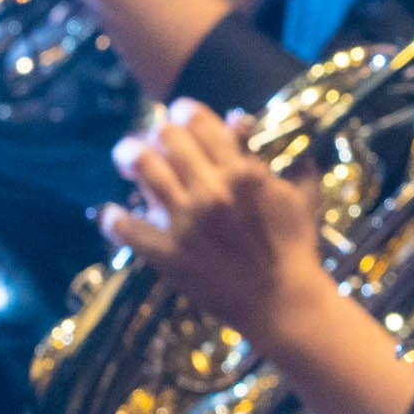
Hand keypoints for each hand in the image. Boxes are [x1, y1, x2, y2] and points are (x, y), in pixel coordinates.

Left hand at [100, 101, 328, 337]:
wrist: (283, 302)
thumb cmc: (295, 248)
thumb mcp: (299, 198)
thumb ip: (290, 164)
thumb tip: (284, 142)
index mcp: (242, 172)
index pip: (198, 120)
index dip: (185, 110)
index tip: (182, 114)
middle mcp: (209, 190)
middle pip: (165, 136)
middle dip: (159, 132)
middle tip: (158, 140)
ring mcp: (185, 222)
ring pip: (141, 166)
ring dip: (130, 157)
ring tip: (129, 162)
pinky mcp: (168, 254)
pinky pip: (124, 227)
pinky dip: (113, 218)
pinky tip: (113, 215)